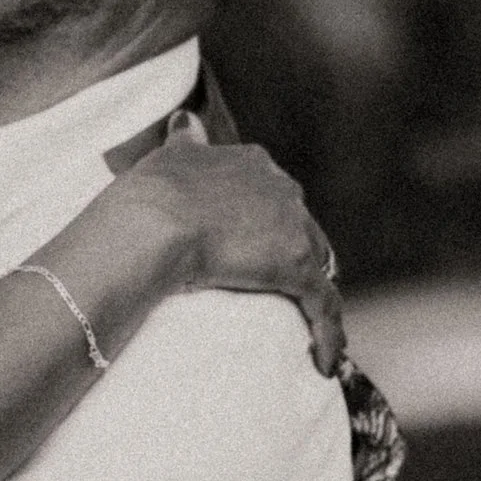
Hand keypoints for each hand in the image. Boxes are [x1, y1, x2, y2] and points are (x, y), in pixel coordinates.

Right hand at [127, 137, 348, 376]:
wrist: (154, 220)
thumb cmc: (152, 192)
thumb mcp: (170, 155)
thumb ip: (184, 140)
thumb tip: (184, 119)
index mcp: (252, 163)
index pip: (275, 196)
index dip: (271, 223)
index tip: (259, 247)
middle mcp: (281, 188)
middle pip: (303, 228)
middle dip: (298, 256)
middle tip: (281, 290)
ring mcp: (292, 227)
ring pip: (319, 266)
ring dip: (316, 296)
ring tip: (309, 328)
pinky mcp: (297, 265)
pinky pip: (323, 304)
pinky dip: (328, 333)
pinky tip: (324, 361)